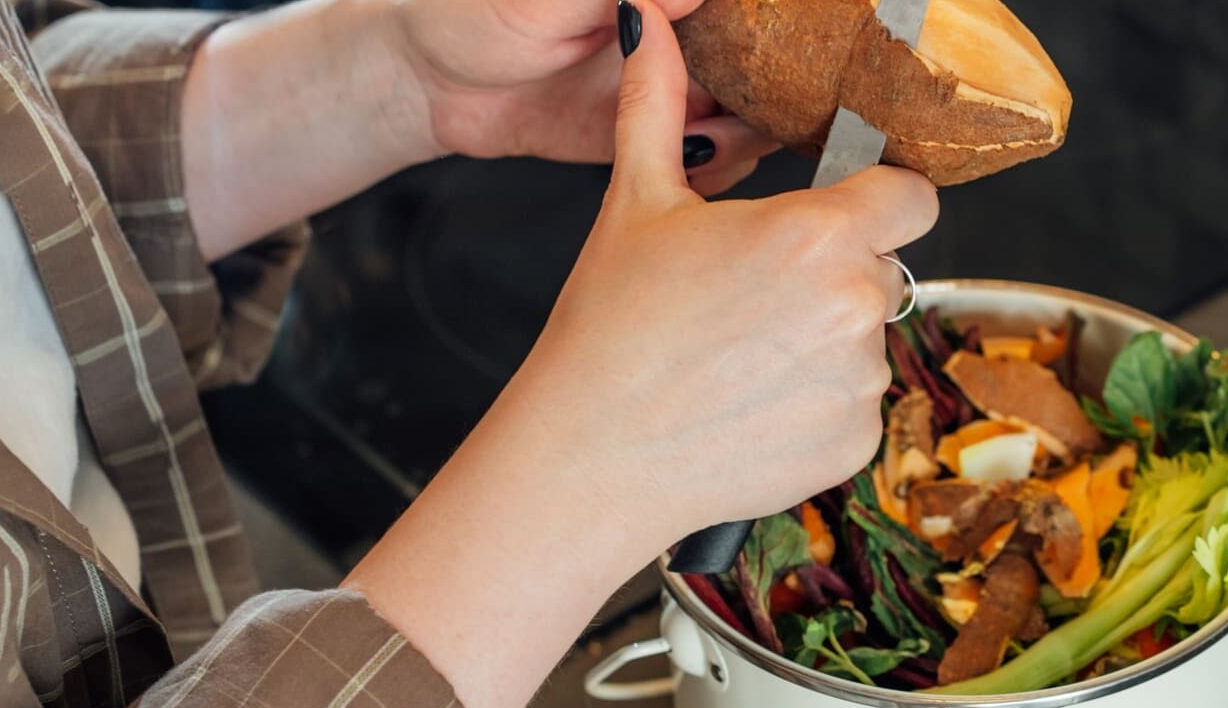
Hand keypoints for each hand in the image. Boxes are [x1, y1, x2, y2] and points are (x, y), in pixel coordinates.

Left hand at [382, 0, 774, 193]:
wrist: (426, 86)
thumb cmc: (472, 16)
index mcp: (660, 2)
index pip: (738, 16)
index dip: (775, 33)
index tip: (800, 48)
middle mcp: (674, 46)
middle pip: (755, 68)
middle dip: (776, 91)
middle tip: (778, 109)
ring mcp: (663, 98)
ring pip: (738, 118)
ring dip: (748, 134)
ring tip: (726, 140)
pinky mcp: (644, 147)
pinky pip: (700, 163)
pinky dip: (713, 171)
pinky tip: (699, 168)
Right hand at [517, 1, 937, 525]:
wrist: (590, 459)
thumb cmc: (607, 334)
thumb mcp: (635, 203)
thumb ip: (656, 104)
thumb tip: (644, 23)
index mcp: (816, 233)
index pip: (912, 194)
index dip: (881, 199)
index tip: (845, 214)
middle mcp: (854, 303)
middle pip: (885, 267)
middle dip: (835, 275)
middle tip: (753, 299)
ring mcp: (861, 378)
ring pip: (868, 338)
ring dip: (824, 342)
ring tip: (742, 359)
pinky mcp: (855, 440)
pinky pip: (856, 403)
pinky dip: (818, 404)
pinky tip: (752, 405)